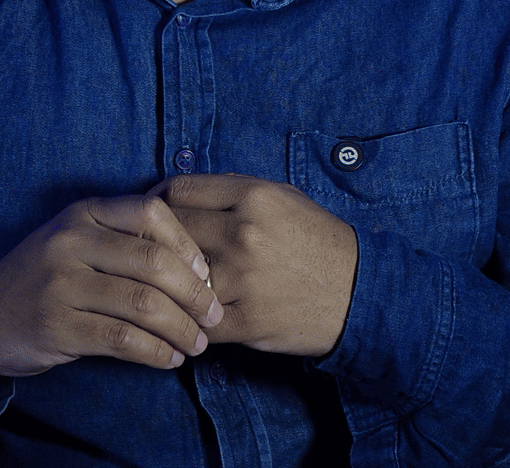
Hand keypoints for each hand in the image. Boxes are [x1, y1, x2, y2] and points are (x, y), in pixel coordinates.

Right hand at [0, 194, 223, 376]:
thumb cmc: (47, 277)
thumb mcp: (79, 240)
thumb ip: (127, 240)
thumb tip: (202, 265)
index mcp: (84, 212)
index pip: (152, 213)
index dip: (189, 244)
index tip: (207, 274)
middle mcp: (70, 241)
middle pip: (154, 262)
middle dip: (196, 294)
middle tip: (214, 316)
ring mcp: (60, 284)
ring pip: (143, 304)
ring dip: (181, 329)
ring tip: (196, 344)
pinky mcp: (55, 326)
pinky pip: (122, 340)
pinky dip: (155, 352)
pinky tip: (168, 359)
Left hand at [153, 174, 357, 356]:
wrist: (359, 291)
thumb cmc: (318, 241)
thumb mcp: (283, 198)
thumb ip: (233, 191)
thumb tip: (182, 193)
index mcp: (252, 196)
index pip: (177, 191)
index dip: (155, 202)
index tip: (151, 215)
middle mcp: (243, 233)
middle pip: (168, 231)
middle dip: (155, 241)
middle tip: (150, 251)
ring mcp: (243, 278)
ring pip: (175, 277)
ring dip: (167, 283)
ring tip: (165, 286)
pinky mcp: (246, 319)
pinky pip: (195, 319)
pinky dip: (186, 319)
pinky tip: (187, 315)